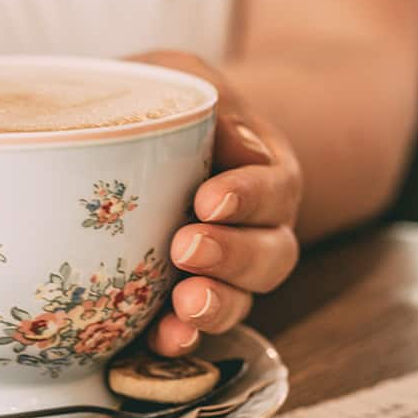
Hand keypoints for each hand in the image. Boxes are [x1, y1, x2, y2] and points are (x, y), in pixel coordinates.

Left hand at [127, 50, 301, 355]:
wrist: (144, 140)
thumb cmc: (167, 103)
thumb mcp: (178, 77)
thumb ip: (193, 92)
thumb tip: (218, 131)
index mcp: (262, 170)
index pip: (274, 187)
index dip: (248, 196)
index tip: (208, 198)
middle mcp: (255, 228)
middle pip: (270, 255)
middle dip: (232, 256)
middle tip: (186, 248)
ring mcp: (224, 271)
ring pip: (243, 299)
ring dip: (217, 306)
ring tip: (183, 306)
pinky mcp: (185, 301)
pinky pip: (197, 330)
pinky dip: (182, 339)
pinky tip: (161, 339)